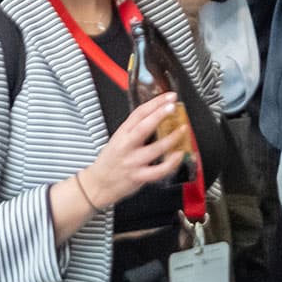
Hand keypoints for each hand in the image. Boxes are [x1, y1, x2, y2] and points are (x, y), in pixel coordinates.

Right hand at [79, 93, 191, 210]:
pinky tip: (179, 155)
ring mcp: (132, 162)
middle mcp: (126, 146)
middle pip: (144, 127)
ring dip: (171, 138)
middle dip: (160, 114)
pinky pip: (157, 171)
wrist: (98, 184)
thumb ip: (135, 129)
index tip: (168, 97)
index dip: (155, 103)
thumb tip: (158, 116)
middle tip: (173, 106)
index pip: (139, 113)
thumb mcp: (118, 139)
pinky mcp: (138, 177)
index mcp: (122, 134)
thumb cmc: (110, 161)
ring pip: (154, 149)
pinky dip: (170, 163)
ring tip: (183, 130)